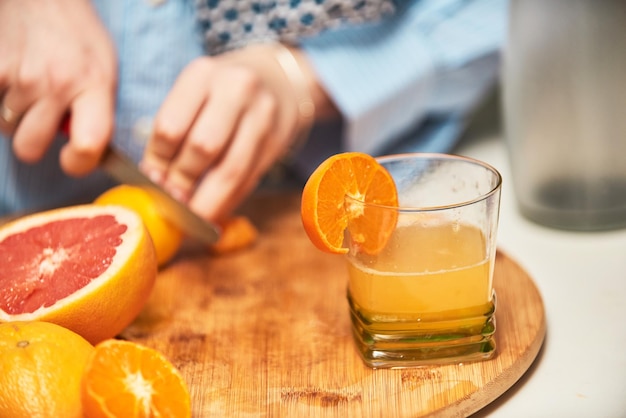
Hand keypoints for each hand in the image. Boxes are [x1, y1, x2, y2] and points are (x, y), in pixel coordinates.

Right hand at [0, 0, 116, 175]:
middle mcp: (56, 84)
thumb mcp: (105, 73)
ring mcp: (20, 75)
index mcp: (93, 87)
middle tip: (42, 122)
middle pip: (29, 148)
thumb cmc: (79, 37)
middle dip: (34, 141)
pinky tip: (12, 79)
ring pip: (5, 127)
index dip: (79, 163)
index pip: (88, 146)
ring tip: (30, 90)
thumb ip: (97, 112)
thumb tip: (86, 151)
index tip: (73, 159)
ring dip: (15, 116)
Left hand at [141, 43, 334, 221]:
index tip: (151, 181)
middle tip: (171, 202)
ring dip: (208, 201)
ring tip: (191, 216)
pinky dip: (229, 201)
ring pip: (231, 171)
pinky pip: (250, 180)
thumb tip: (155, 180)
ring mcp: (262, 116)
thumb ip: (174, 129)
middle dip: (183, 182)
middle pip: (202, 148)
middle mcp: (236, 89)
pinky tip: (215, 210)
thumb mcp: (194, 92)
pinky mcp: (278, 140)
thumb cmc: (222, 91)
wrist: (277, 80)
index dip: (157, 161)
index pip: (171, 127)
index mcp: (202, 75)